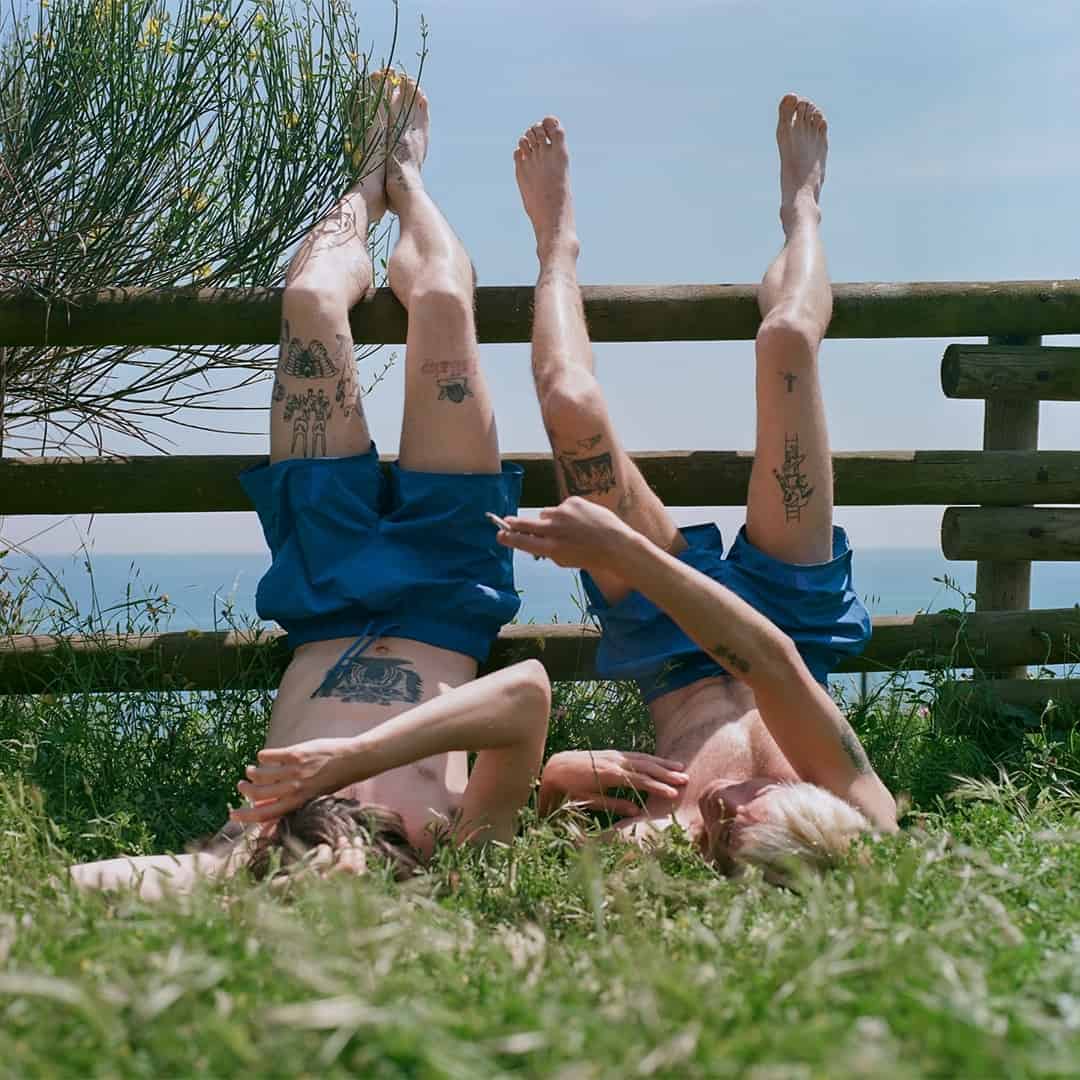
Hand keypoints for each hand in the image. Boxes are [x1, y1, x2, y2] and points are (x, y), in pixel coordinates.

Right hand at [230, 736, 362, 824]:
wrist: (353, 759)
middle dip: (245, 790)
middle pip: (258, 793)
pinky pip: (270, 755)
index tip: (232, 814)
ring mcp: (296, 770)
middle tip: (241, 785)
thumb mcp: (311, 800)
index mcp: (298, 803)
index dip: (245, 817)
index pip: (265, 814)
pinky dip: (262, 756)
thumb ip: (289, 810)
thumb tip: (267, 827)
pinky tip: (263, 757)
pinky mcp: (297, 752)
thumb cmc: (332, 781)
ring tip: (250, 770)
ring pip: (261, 774)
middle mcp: (295, 788)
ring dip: (251, 772)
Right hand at [496, 497, 633, 570]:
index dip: (508, 537)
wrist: (616, 545)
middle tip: (506, 521)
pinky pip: (562, 507)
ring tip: (571, 529)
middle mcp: (555, 529)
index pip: (522, 541)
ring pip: (545, 514)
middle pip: (525, 523)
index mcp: (551, 548)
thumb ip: (547, 550)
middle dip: (514, 523)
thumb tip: (530, 539)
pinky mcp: (573, 501)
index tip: (499, 534)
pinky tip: (582, 521)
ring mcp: (563, 513)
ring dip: (551, 520)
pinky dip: (568, 513)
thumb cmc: (590, 556)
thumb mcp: (565, 559)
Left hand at [539, 749, 688, 817]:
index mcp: (609, 774)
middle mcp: (614, 761)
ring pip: (642, 758)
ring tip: (680, 767)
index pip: (639, 780)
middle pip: (645, 766)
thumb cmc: (570, 789)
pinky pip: (635, 755)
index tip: (673, 794)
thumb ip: (613, 804)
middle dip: (666, 773)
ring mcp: (614, 754)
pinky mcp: (612, 752)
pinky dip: (650, 758)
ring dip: (662, 762)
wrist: (555, 767)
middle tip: (685, 779)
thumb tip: (636, 813)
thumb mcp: (588, 800)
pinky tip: (660, 761)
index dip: (657, 787)